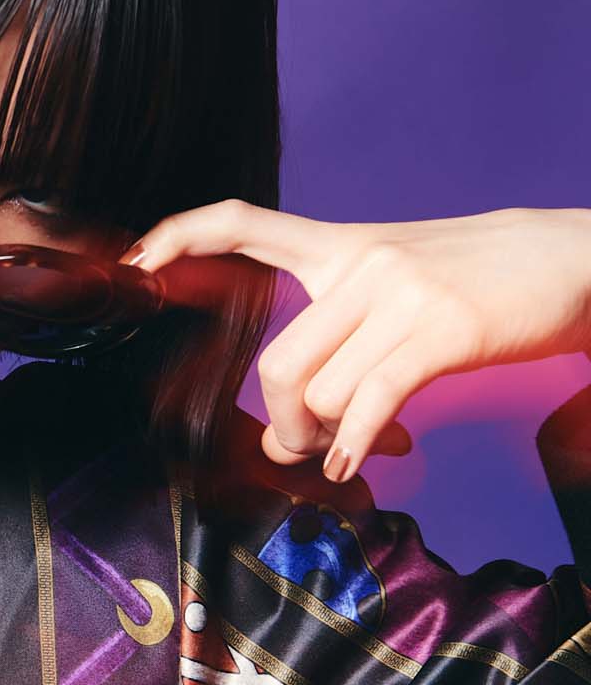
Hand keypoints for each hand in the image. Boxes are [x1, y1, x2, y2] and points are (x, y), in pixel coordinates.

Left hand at [123, 202, 590, 480]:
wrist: (579, 260)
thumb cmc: (488, 285)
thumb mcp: (405, 285)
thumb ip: (344, 345)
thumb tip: (295, 431)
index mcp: (346, 246)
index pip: (248, 221)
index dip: (185, 235)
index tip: (139, 262)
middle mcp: (364, 264)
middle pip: (278, 363)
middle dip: (282, 425)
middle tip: (306, 450)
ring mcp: (402, 295)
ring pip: (320, 394)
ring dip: (327, 443)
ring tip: (358, 448)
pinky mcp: (442, 330)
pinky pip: (369, 406)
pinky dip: (352, 448)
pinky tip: (355, 463)